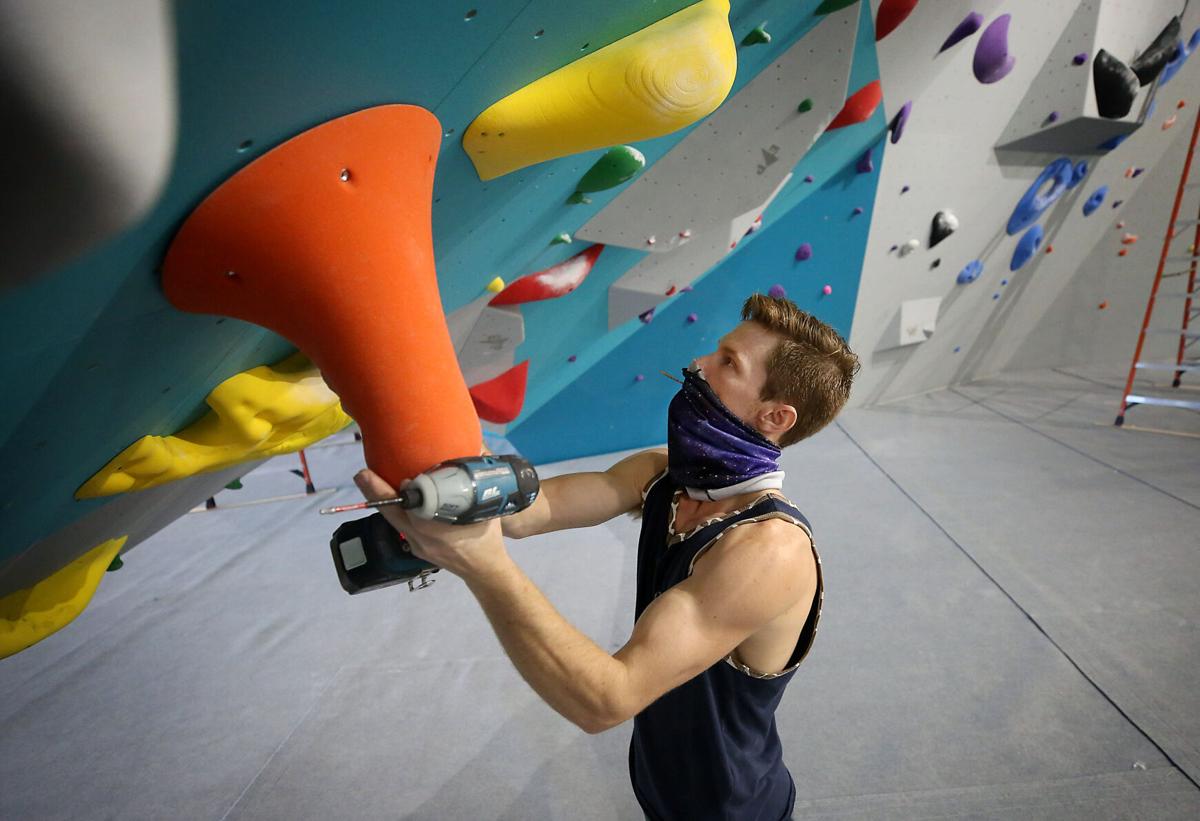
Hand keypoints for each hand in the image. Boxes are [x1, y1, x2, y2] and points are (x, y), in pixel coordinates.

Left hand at [353, 468, 509, 581]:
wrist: (483, 570)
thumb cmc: (485, 538)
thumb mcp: (484, 510)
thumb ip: (473, 486)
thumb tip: (473, 450)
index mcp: (438, 528)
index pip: (413, 506)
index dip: (401, 491)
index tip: (396, 476)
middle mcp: (422, 537)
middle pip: (393, 513)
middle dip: (375, 492)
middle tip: (361, 474)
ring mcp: (416, 545)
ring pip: (393, 520)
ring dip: (381, 501)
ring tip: (369, 481)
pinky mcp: (415, 548)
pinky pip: (400, 526)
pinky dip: (395, 510)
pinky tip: (393, 498)